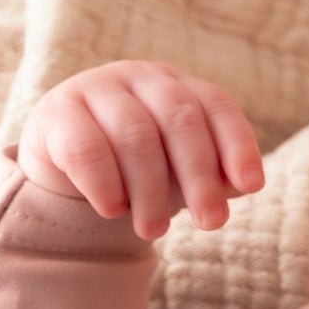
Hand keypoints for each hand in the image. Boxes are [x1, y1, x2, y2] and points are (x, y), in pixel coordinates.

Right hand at [16, 60, 264, 238]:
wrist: (67, 170)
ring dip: (150, 190)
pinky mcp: (56, 112)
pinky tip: (113, 211)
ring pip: (134, 135)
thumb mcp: (180, 173)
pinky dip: (104, 183)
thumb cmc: (139, 170)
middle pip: (179, 119)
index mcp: (178, 86)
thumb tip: (243, 184)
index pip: (216, 106)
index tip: (252, 186)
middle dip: (200, 176)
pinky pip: (85, 147)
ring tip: (154, 231)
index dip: (237, 144)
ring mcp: (96, 88)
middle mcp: (140, 78)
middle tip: (211, 224)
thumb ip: (214, 176)